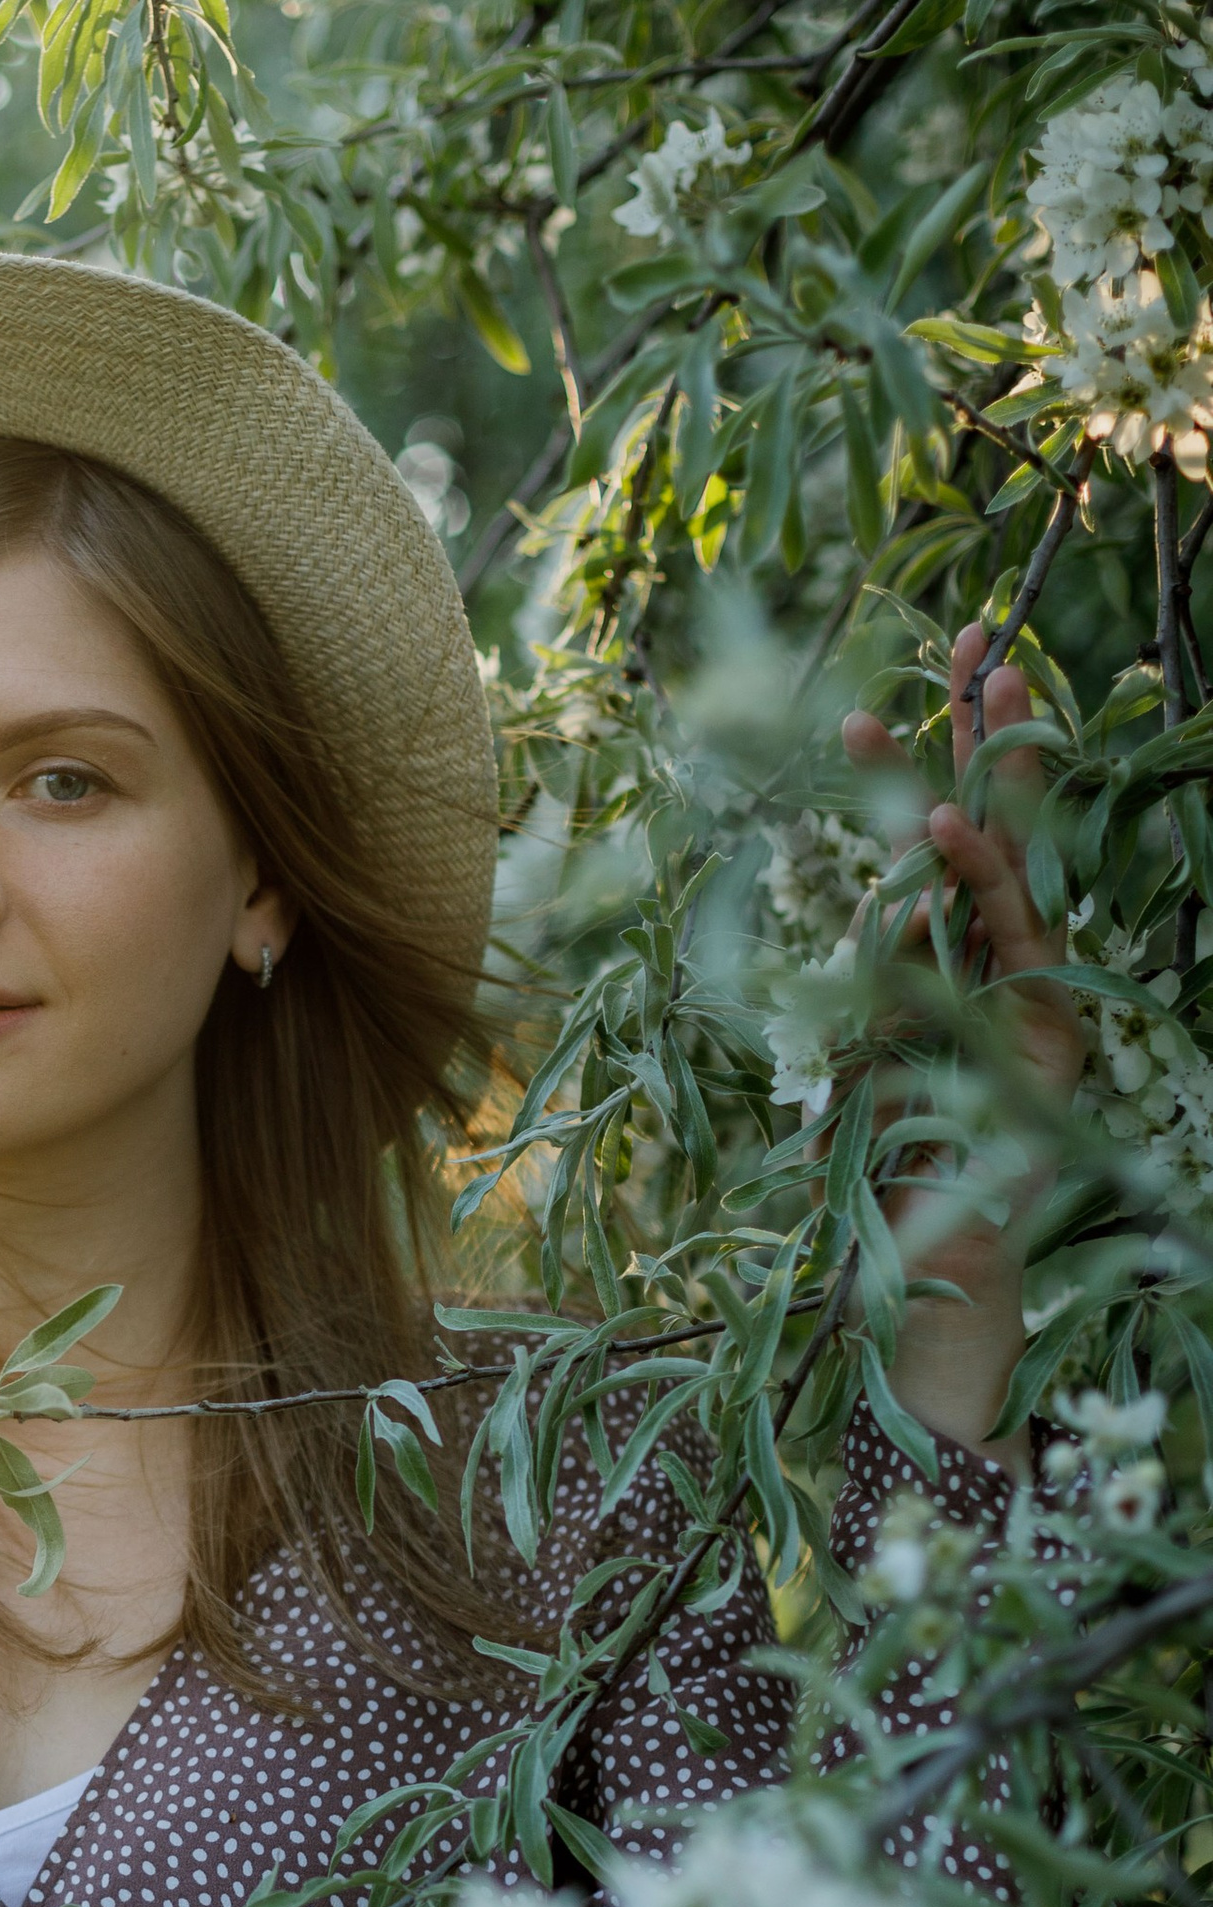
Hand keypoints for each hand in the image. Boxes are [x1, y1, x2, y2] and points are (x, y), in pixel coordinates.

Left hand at [841, 622, 1084, 1463]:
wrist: (927, 1270)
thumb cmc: (884, 1166)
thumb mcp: (855, 1046)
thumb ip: (870, 972)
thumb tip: (865, 896)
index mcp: (962, 958)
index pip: (954, 835)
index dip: (943, 753)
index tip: (920, 671)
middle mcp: (1009, 968)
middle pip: (1002, 826)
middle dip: (988, 733)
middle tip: (978, 636)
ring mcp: (1037, 1000)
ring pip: (1016, 867)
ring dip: (989, 780)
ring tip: (973, 693)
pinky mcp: (1050, 1037)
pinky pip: (1007, 941)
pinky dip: (976, 881)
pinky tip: (946, 825)